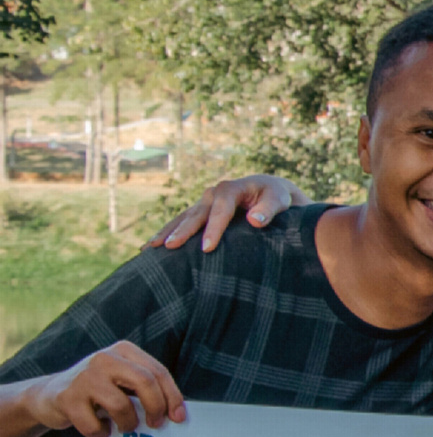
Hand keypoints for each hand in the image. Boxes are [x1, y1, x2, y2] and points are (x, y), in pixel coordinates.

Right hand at [32, 342, 186, 436]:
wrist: (49, 396)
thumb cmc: (98, 392)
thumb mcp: (123, 381)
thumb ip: (147, 389)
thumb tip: (178, 414)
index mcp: (123, 350)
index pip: (158, 372)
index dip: (173, 397)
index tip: (179, 418)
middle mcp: (104, 358)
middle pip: (144, 382)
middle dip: (156, 408)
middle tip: (156, 425)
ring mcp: (84, 376)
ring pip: (120, 406)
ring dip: (128, 424)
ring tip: (124, 428)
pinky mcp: (67, 397)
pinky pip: (94, 425)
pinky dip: (102, 433)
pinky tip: (100, 429)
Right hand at [150, 175, 307, 250]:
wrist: (270, 191)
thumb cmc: (276, 197)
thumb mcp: (278, 200)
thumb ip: (269, 209)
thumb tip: (255, 220)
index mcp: (231, 189)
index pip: (221, 210)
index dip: (213, 229)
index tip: (206, 248)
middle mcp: (213, 193)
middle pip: (196, 214)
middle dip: (182, 231)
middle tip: (169, 248)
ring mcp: (204, 202)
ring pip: (183, 218)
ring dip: (167, 232)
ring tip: (149, 248)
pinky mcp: (200, 212)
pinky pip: (180, 222)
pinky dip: (166, 233)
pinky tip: (149, 247)